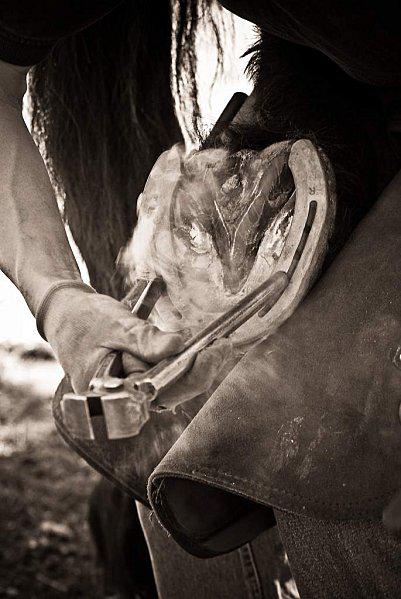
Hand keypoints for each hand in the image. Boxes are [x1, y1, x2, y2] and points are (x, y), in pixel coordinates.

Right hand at [41, 286, 231, 404]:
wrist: (65, 313)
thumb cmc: (83, 320)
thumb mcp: (114, 325)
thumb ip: (144, 339)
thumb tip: (179, 345)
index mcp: (110, 393)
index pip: (158, 393)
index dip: (190, 376)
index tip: (211, 353)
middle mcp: (124, 397)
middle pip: (171, 392)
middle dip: (201, 370)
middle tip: (223, 346)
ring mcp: (133, 388)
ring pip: (173, 384)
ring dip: (197, 365)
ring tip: (219, 344)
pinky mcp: (140, 375)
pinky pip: (167, 373)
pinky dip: (185, 359)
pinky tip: (205, 346)